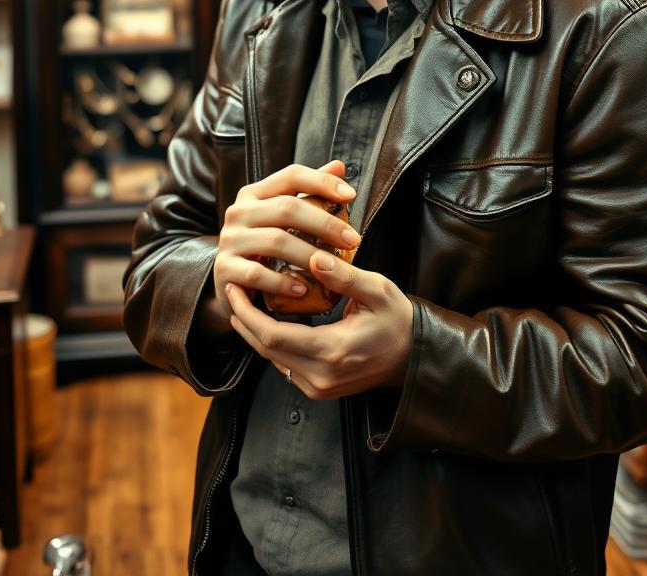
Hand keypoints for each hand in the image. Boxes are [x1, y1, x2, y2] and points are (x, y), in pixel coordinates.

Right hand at [209, 160, 358, 331]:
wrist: (233, 283)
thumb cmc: (266, 246)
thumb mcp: (285, 218)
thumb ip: (310, 192)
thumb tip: (339, 166)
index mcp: (255, 193)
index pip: (291, 175)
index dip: (322, 182)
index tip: (351, 196)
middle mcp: (239, 212)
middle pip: (287, 208)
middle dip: (325, 223)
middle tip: (353, 239)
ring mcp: (229, 240)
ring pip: (276, 241)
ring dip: (310, 255)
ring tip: (334, 268)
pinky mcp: (224, 269)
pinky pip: (257, 274)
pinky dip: (283, 282)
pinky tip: (303, 290)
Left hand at [226, 250, 414, 398]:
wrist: (413, 357)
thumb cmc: (397, 321)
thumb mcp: (377, 291)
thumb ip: (344, 276)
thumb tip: (315, 256)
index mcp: (332, 351)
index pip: (273, 336)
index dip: (247, 313)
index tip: (235, 288)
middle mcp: (320, 376)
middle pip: (266, 350)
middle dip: (243, 320)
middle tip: (232, 290)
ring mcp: (318, 388)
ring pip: (272, 360)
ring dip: (254, 332)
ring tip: (244, 302)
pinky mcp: (319, 390)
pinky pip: (284, 366)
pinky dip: (271, 343)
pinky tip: (266, 321)